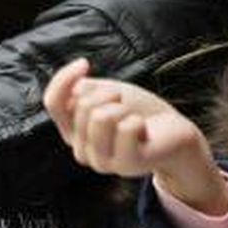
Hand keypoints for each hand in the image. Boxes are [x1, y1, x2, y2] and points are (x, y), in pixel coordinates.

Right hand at [43, 58, 227, 214]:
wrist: (173, 133)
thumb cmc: (139, 111)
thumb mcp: (107, 94)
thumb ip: (84, 92)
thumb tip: (75, 87)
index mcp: (73, 133)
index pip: (53, 102)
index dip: (64, 79)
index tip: (84, 63)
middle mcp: (82, 151)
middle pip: (82, 106)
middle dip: (109, 94)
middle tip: (125, 106)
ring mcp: (102, 161)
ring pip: (100, 116)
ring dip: (123, 108)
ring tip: (133, 119)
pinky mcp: (126, 164)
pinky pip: (126, 128)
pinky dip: (139, 121)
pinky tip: (143, 131)